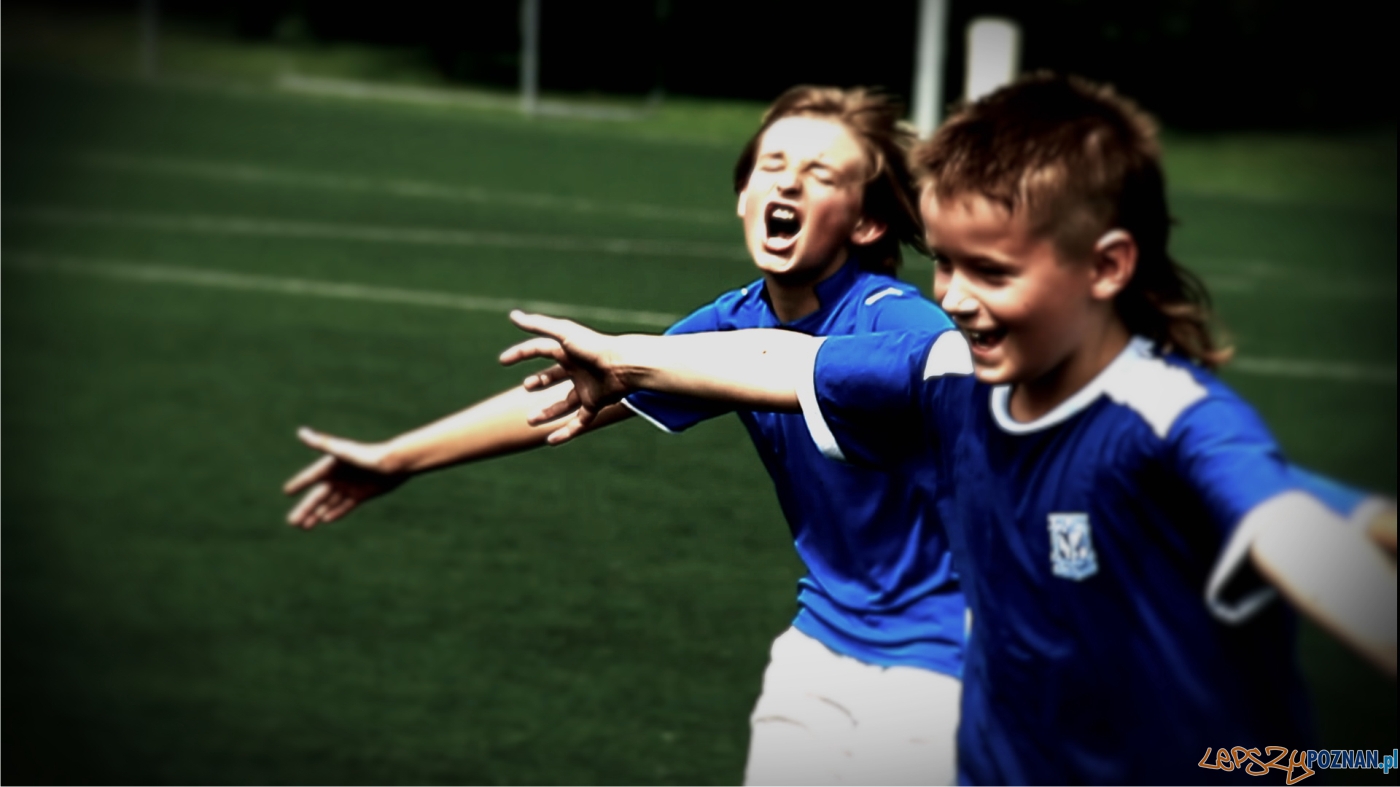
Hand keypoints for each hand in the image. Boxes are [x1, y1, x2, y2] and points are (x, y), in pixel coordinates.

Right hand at [283, 427, 407, 528]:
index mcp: (332, 465)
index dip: (299, 484)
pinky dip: (335, 513)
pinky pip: (345, 506)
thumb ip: (322, 443)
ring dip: (317, 515)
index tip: (287, 492)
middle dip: (305, 509)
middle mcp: (339, 476)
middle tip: (291, 522)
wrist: (396, 464)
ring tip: (304, 527)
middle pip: (317, 496)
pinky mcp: (361, 495)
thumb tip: (301, 432)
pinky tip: (325, 520)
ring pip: (329, 504)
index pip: (310, 477)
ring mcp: (349, 487)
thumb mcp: (343, 451)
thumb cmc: (368, 455)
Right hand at [500, 310, 632, 443]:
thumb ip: (538, 325)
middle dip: (538, 382)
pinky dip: (566, 432)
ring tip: (530, 420)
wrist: (624, 365)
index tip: (503, 361)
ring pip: (563, 403)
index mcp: (568, 350)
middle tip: (527, 387)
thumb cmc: (594, 347)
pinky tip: (551, 440)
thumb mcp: (563, 334)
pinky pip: (579, 421)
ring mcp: (587, 388)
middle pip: (553, 376)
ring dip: (546, 412)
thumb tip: (513, 316)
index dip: (520, 354)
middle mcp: (577, 368)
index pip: (539, 350)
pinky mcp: (596, 404)